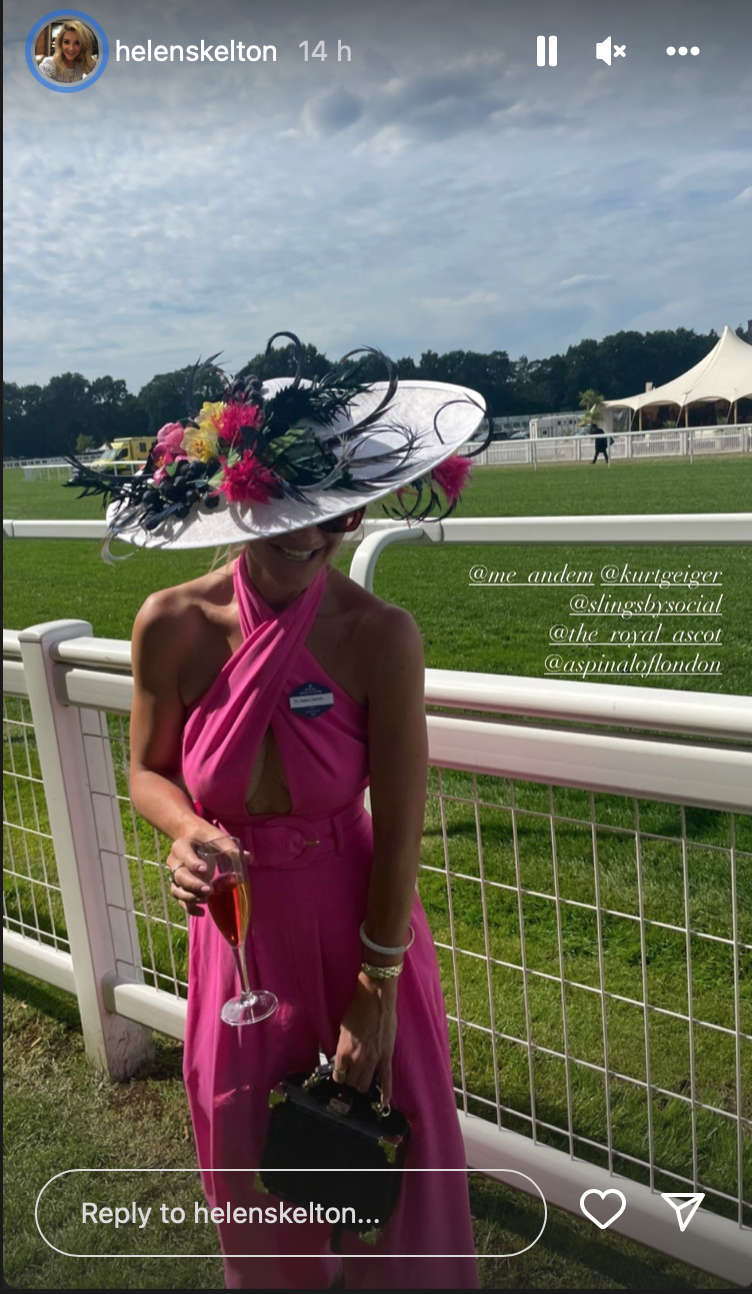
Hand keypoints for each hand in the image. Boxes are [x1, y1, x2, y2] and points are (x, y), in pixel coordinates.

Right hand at [166, 834, 235, 915]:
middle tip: (209, 890)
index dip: (193, 864)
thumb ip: (230, 847)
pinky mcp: (178, 886)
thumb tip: (248, 858)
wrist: (193, 838)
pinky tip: (202, 912)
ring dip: (191, 897)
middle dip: (194, 884)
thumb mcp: (216, 837)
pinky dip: (189, 908)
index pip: (185, 855)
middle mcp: (175, 861)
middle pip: (180, 875)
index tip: (205, 870)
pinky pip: (179, 899)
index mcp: (182, 846)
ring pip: (177, 889)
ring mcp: (174, 875)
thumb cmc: (206, 838)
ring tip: (206, 900)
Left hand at [334, 973, 397, 1103]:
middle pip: (352, 1083)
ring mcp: (372, 1059)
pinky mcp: (386, 1056)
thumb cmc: (357, 1009)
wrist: (375, 998)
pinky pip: (387, 1079)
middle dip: (351, 1080)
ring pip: (365, 1084)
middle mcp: (356, 1059)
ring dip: (363, 1084)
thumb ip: (342, 1046)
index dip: (340, 1076)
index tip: (342, 1074)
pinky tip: (384, 1103)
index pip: (338, 1076)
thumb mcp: (342, 1028)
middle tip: (353, 1074)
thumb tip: (343, 1057)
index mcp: (343, 1051)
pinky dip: (385, 1092)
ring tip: (364, 1078)